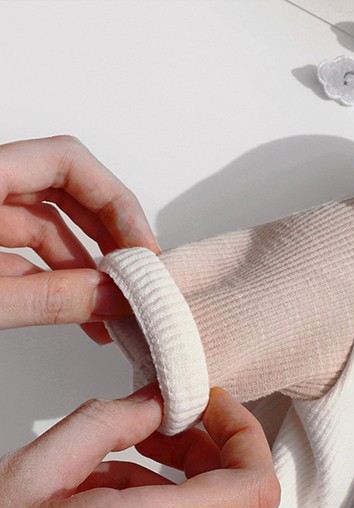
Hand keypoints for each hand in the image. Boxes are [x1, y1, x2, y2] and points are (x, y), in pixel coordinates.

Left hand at [0, 135, 158, 340]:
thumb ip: (48, 298)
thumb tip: (114, 298)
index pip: (66, 161)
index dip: (115, 200)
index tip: (142, 248)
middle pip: (65, 191)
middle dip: (110, 235)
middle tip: (140, 274)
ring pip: (47, 228)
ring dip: (88, 268)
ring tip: (116, 307)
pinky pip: (25, 257)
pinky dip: (58, 284)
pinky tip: (85, 316)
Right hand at [0, 385, 278, 507]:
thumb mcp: (31, 471)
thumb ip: (106, 424)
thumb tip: (158, 405)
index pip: (252, 488)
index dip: (246, 438)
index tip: (214, 409)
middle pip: (232, 507)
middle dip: (208, 456)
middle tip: (160, 431)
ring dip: (175, 491)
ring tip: (106, 476)